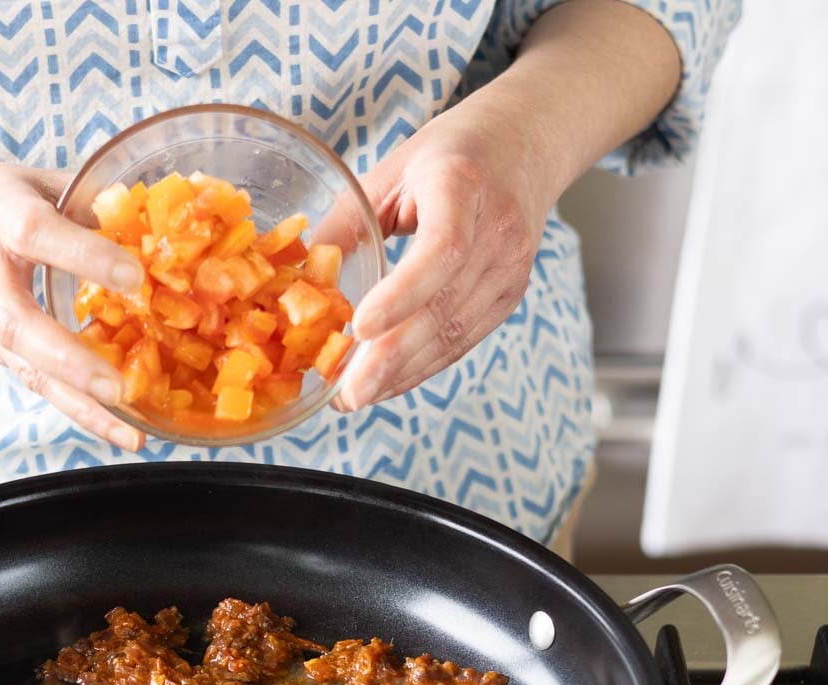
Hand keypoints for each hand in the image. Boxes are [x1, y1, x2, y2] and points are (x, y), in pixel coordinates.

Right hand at [0, 121, 147, 449]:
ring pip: (25, 367)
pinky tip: (116, 427)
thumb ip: (91, 199)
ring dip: (78, 405)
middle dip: (70, 361)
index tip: (133, 278)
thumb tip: (157, 223)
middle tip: (118, 388)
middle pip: (18, 325)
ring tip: (128, 433)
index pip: (37, 236)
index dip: (83, 257)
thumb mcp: (36, 181)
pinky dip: (75, 408)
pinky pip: (34, 380)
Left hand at [335, 110, 551, 413]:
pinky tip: (388, 384)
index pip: (443, 250)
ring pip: (455, 334)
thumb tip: (302, 279)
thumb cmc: (448, 155)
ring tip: (356, 397)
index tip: (361, 328)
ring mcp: (511, 269)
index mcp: (463, 186)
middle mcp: (499, 232)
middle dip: (393, 357)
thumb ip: (349, 221)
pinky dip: (423, 367)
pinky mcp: (510, 296)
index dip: (403, 293)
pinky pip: (464, 341)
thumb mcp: (391, 170)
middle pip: (446, 306)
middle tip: (347, 394)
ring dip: (403, 372)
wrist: (525, 145)